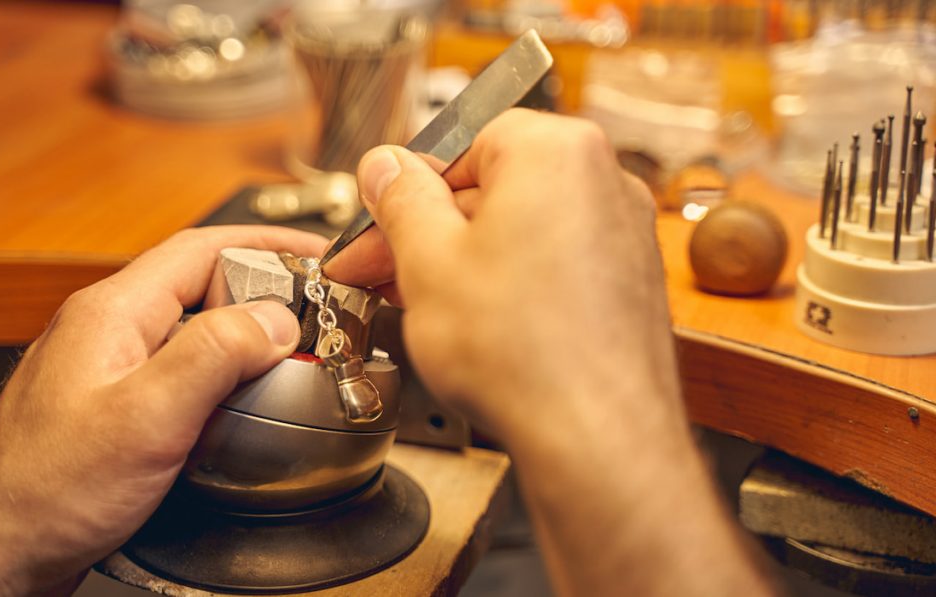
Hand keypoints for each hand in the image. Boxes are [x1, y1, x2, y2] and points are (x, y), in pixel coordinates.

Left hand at [0, 226, 326, 595]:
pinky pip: (179, 373)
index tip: (316, 257)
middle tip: (314, 316)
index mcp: (112, 312)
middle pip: (201, 286)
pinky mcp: (114, 407)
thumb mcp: (144, 416)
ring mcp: (109, 368)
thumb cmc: (42, 491)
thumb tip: (274, 318)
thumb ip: (213, 355)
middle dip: (263, 292)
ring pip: (192, 332)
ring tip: (289, 358)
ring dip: (244, 338)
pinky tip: (239, 405)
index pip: (201, 249)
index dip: (266, 244)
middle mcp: (108, 330)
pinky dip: (221, 376)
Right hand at [326, 109, 679, 437]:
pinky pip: (555, 261)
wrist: (597, 437)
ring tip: (422, 300)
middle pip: (493, 185)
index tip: (376, 220)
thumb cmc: (523, 352)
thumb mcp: (429, 262)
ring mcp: (624, 232)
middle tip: (385, 266)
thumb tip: (386, 167)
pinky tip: (476, 320)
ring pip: (522, 228)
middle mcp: (604, 179)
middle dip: (431, 227)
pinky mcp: (629, 280)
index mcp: (556, 151)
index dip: (407, 187)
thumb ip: (401, 200)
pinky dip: (512, 281)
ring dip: (466, 258)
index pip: (463, 141)